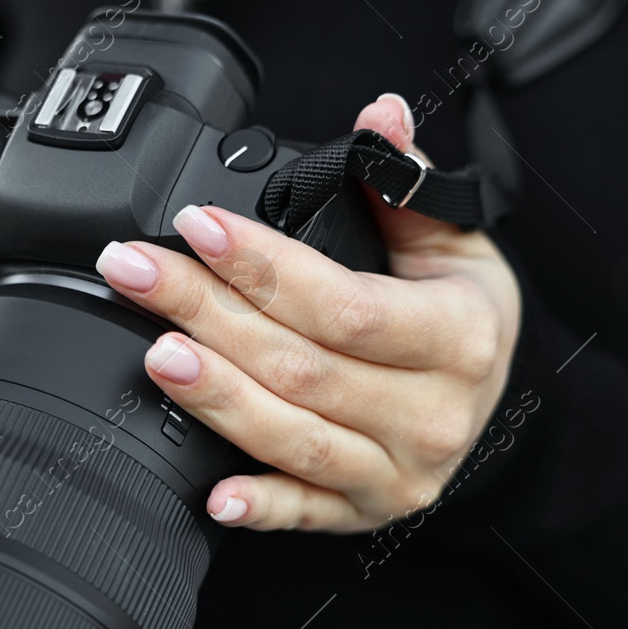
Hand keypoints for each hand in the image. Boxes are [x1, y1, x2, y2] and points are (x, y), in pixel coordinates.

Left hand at [94, 94, 520, 532]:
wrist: (490, 403)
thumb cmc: (462, 315)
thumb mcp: (454, 240)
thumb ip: (405, 180)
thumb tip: (380, 114)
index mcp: (458, 337)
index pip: (345, 304)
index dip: (265, 267)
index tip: (200, 227)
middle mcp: (431, 414)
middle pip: (301, 367)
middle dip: (209, 313)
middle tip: (137, 273)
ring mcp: (396, 472)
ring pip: (292, 436)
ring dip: (216, 397)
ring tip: (155, 354)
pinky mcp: (362, 513)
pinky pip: (303, 514)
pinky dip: (258, 507)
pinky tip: (213, 495)